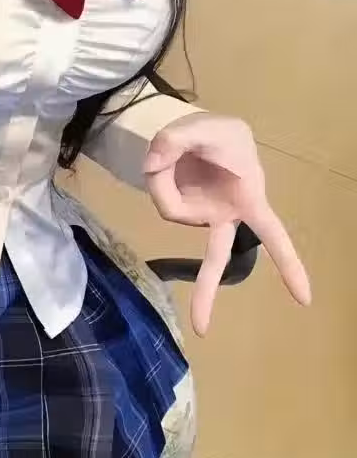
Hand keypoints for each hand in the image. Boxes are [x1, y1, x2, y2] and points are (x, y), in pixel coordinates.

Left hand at [144, 112, 310, 335]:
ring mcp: (200, 216)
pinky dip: (158, 180)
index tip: (304, 300)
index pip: (273, 235)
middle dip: (207, 292)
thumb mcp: (203, 126)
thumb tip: (152, 165)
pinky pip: (162, 200)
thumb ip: (176, 140)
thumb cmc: (216, 135)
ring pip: (172, 207)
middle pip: (217, 258)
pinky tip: (166, 165)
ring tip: (172, 152)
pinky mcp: (180, 212)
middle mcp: (225, 215)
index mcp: (250, 199)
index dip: (289, 265)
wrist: (195, 134)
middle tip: (202, 330)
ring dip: (164, 179)